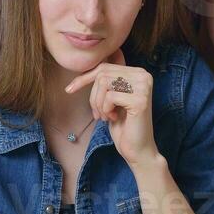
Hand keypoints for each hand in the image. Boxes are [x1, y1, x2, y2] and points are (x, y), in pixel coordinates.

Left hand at [65, 52, 158, 170]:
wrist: (137, 149)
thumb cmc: (123, 124)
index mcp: (138, 72)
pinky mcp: (140, 99)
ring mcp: (144, 86)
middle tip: (98, 114)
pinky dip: (105, 110)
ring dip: (98, 104)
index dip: (84, 78)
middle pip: (102, 74)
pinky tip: (114, 118)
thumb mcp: (111, 98)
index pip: (104, 67)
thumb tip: (85, 64)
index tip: (69, 89)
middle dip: (93, 96)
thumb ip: (107, 80)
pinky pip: (109, 97)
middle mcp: (144, 75)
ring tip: (106, 116)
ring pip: (104, 84)